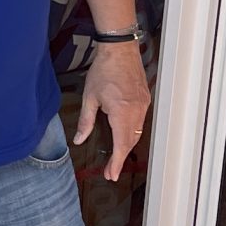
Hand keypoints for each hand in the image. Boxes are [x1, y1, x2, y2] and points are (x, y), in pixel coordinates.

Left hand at [74, 42, 153, 181]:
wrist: (120, 50)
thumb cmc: (103, 71)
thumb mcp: (90, 97)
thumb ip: (86, 121)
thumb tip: (80, 140)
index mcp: (122, 112)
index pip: (121, 144)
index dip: (116, 162)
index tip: (111, 175)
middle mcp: (136, 111)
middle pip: (130, 141)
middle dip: (121, 158)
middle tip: (110, 171)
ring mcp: (143, 105)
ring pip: (137, 133)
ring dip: (126, 146)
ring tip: (116, 158)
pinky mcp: (145, 100)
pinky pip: (140, 122)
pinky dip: (132, 133)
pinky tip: (124, 136)